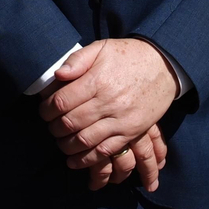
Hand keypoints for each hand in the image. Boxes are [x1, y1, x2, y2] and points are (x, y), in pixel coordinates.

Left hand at [39, 39, 177, 180]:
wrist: (164, 65)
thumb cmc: (128, 56)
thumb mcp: (102, 48)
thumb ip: (77, 60)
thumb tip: (57, 75)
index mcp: (98, 80)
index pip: (62, 101)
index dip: (47, 109)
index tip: (44, 110)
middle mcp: (108, 101)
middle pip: (70, 123)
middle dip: (54, 129)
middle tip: (50, 127)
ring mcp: (121, 119)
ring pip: (85, 141)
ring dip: (66, 146)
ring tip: (61, 142)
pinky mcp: (131, 132)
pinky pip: (105, 151)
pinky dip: (86, 159)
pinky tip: (74, 160)